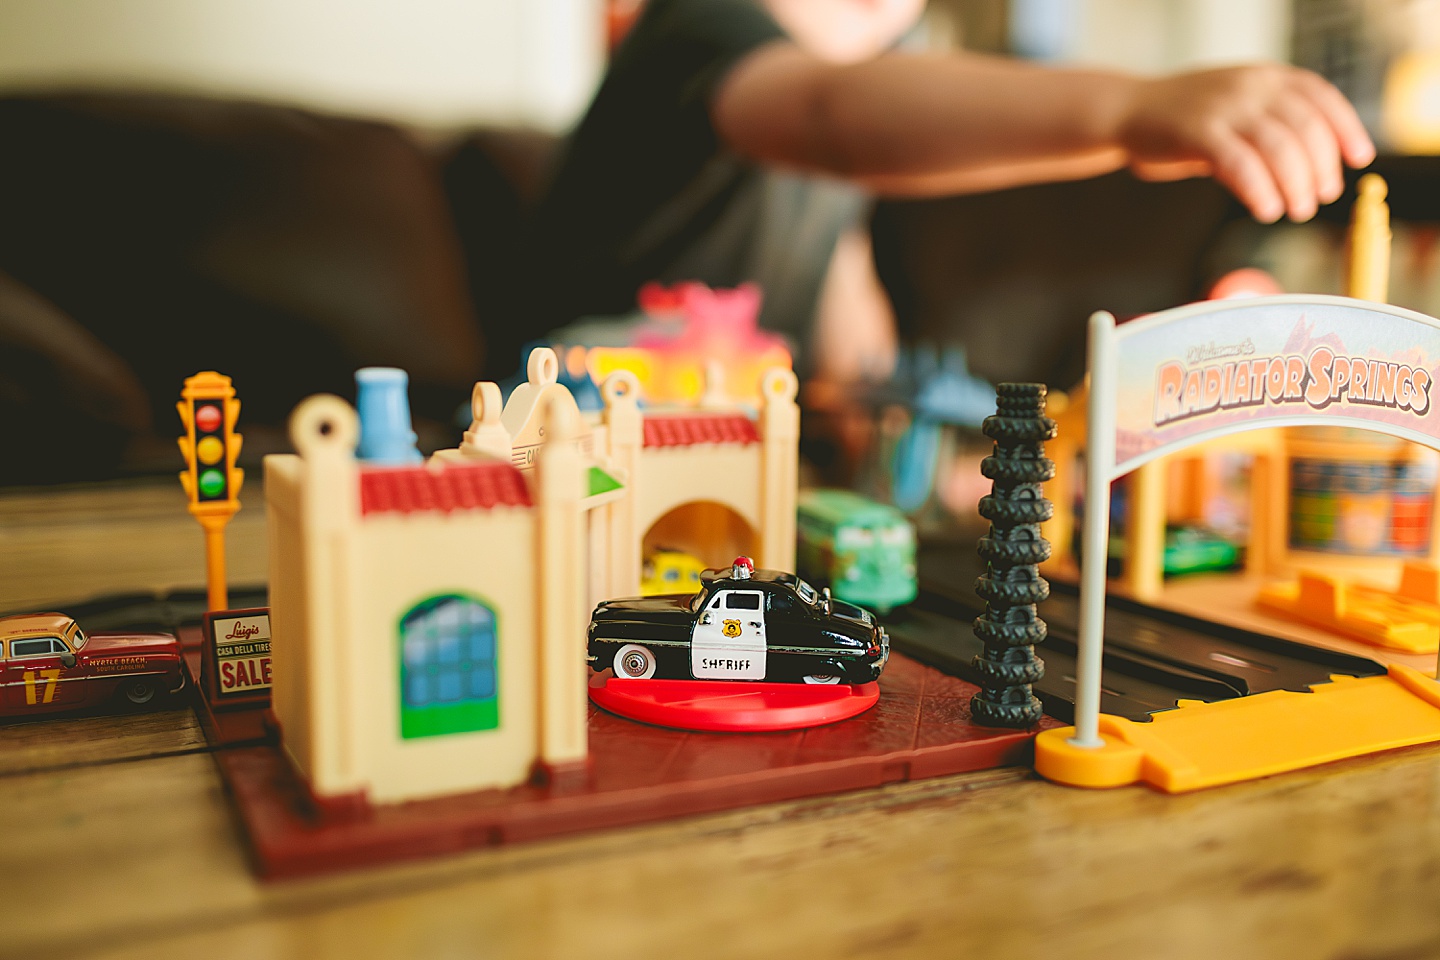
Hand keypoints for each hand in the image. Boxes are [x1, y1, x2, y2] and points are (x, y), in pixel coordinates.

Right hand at [1117, 65, 1374, 222]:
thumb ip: (1270, 127)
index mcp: (1266, 76)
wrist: (1126, 110)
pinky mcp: (1198, 132)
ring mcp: (1224, 107)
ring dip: (1295, 184)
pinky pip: (1240, 164)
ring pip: (1279, 148)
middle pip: (1305, 127)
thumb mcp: (1235, 110)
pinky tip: (1265, 208)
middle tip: (1320, 197)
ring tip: (1294, 209)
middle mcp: (1250, 86)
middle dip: (1320, 168)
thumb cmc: (1183, 119)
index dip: (1346, 128)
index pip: (1321, 97)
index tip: (1359, 158)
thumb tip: (1313, 166)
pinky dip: (1259, 190)